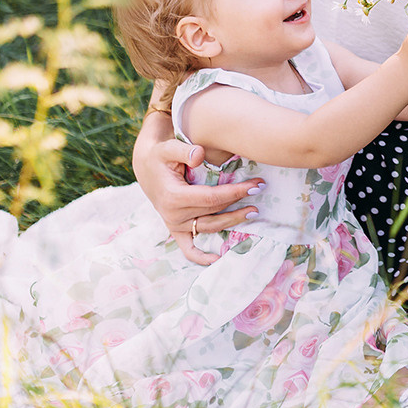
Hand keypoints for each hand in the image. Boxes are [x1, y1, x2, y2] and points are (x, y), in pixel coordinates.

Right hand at [132, 129, 261, 266]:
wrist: (146, 168)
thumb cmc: (161, 157)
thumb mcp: (168, 148)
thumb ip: (184, 150)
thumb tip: (200, 155)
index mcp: (173, 196)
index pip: (212, 197)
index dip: (236, 192)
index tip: (256, 184)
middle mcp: (174, 214)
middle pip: (214, 211)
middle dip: (239, 201)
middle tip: (260, 189)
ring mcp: (175, 224)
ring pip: (209, 227)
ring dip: (232, 222)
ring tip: (253, 212)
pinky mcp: (175, 230)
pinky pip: (188, 248)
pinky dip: (200, 257)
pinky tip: (217, 259)